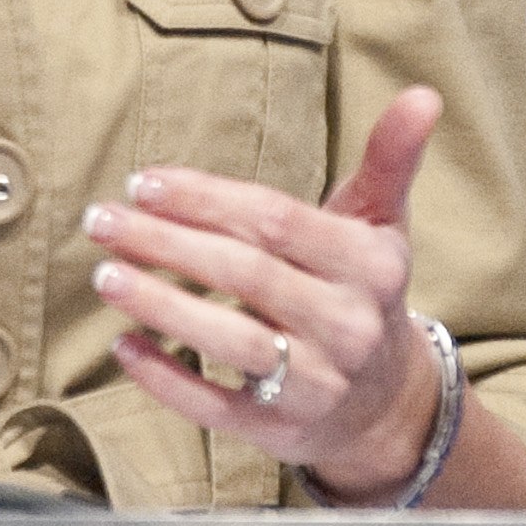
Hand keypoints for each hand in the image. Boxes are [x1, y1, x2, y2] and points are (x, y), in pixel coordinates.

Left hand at [86, 86, 447, 498]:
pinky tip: (123, 346)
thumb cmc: (362, 291)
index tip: (144, 183)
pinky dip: (166, 377)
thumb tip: (424, 94)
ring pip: (229, 339)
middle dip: (166, 243)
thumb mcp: (381, 224)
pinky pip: (214, 406)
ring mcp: (315, 384)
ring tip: (105, 275)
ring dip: (160, 306)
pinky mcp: (280, 431)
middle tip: (101, 220)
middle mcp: (348, 326)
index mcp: (369, 266)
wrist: (385, 404)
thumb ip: (390, 158)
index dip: (206, 200)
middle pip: (245, 275)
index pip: (276, 222)